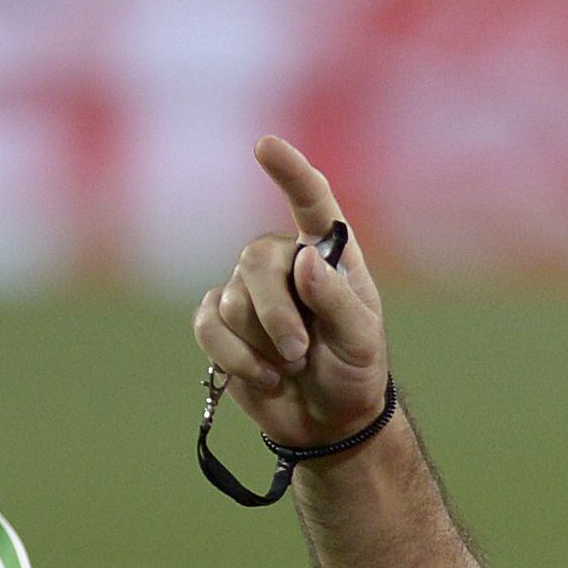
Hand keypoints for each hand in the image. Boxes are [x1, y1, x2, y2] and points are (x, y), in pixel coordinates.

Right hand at [193, 137, 391, 450]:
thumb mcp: (360, 340)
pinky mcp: (220, 323)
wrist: (326, 421)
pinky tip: (262, 377)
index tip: (265, 146)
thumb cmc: (353, 371)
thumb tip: (303, 261)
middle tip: (300, 352)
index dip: (289, 171)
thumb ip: (335, 299)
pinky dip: (234, 357)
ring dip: (260, 344)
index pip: (311, 201)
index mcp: (327, 253)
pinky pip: (207, 326)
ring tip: (290, 367)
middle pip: (256, 261)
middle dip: (275, 313)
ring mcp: (248, 292)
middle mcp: (284, 263)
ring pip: (230, 300)